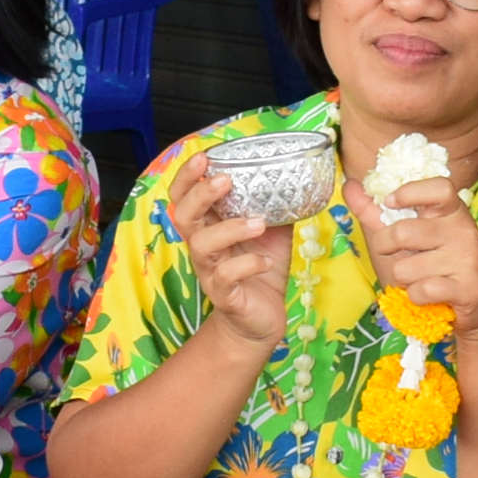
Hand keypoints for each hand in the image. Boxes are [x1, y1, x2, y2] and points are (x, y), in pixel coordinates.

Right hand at [164, 159, 297, 351]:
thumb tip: (294, 177)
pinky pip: (226, 277)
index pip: (185, 196)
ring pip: (202, 245)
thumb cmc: (260, 272)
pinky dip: (249, 264)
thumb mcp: (272, 233)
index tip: (205, 157)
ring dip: (230, 229)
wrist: (260, 320)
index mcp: (210, 227)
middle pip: (183, 215)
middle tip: (224, 181)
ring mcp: (210, 272)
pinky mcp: (224, 294)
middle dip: (200, 194)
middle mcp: (203, 247)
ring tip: (258, 223)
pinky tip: (267, 261)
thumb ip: (275, 207)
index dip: (188, 176)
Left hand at [348, 152, 477, 329]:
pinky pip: (421, 291)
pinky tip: (428, 295)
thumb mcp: (409, 236)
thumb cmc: (437, 263)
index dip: (411, 192)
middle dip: (386, 247)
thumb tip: (349, 185)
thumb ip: (376, 212)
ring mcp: (467, 259)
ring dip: (403, 279)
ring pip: (406, 268)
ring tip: (419, 278)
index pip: (440, 188)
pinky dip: (415, 297)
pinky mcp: (468, 288)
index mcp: (451, 211)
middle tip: (394, 254)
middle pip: (404, 232)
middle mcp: (463, 230)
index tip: (390, 202)